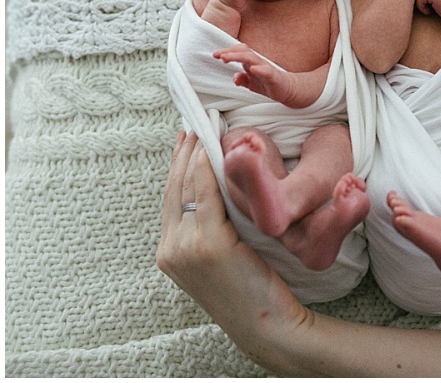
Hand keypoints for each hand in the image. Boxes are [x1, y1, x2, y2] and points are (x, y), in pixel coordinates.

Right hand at [157, 133, 305, 361]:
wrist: (266, 324)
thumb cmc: (253, 288)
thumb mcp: (223, 255)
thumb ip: (211, 227)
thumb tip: (216, 192)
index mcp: (170, 250)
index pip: (171, 196)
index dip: (178, 164)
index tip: (187, 136)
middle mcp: (170, 248)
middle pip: (175, 186)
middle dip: (184, 151)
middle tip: (196, 121)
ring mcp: (184, 248)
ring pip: (188, 186)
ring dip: (196, 152)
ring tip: (206, 125)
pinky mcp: (207, 246)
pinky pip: (206, 195)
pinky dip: (211, 167)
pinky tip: (218, 147)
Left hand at [213, 43, 302, 106]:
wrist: (287, 89)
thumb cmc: (268, 84)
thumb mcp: (251, 84)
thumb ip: (241, 80)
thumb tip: (235, 78)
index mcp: (251, 63)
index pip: (239, 52)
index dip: (227, 52)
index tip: (214, 55)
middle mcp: (258, 62)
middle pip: (243, 52)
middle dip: (230, 52)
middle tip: (218, 55)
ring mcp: (266, 68)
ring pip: (252, 59)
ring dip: (238, 57)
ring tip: (226, 58)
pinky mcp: (274, 77)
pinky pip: (267, 71)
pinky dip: (259, 69)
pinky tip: (252, 69)